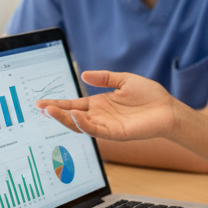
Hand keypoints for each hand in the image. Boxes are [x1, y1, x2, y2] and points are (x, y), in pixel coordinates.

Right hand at [36, 70, 180, 141]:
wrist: (168, 109)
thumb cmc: (149, 96)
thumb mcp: (124, 80)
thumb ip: (104, 77)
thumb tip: (84, 74)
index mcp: (99, 104)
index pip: (73, 104)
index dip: (57, 103)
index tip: (40, 102)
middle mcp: (99, 116)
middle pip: (71, 116)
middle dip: (55, 112)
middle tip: (39, 107)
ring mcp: (106, 126)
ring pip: (79, 125)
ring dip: (64, 118)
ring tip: (51, 110)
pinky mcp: (115, 134)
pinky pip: (95, 130)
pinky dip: (83, 124)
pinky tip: (75, 115)